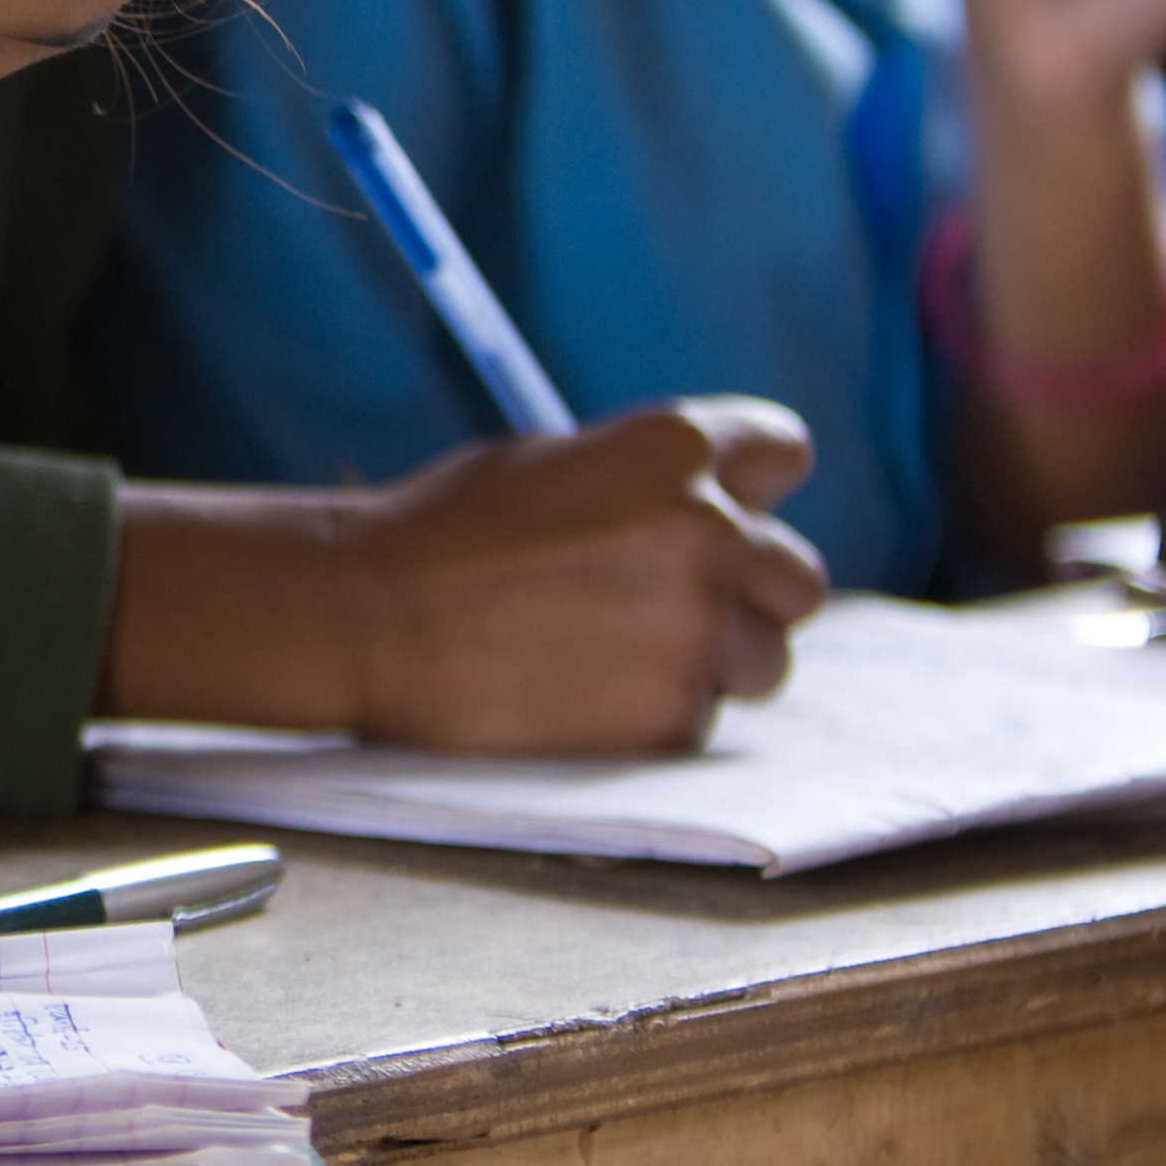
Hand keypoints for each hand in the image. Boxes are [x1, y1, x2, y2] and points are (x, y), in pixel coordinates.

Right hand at [336, 401, 828, 750]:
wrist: (368, 617)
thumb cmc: (440, 531)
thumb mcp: (551, 464)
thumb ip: (647, 483)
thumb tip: (710, 508)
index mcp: (676, 448)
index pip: (784, 450)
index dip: (752, 484)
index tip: (724, 509)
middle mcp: (709, 531)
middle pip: (797, 573)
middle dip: (747, 590)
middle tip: (667, 603)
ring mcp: (699, 629)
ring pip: (764, 658)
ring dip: (711, 659)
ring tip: (616, 654)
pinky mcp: (674, 715)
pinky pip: (699, 716)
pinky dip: (652, 710)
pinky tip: (580, 690)